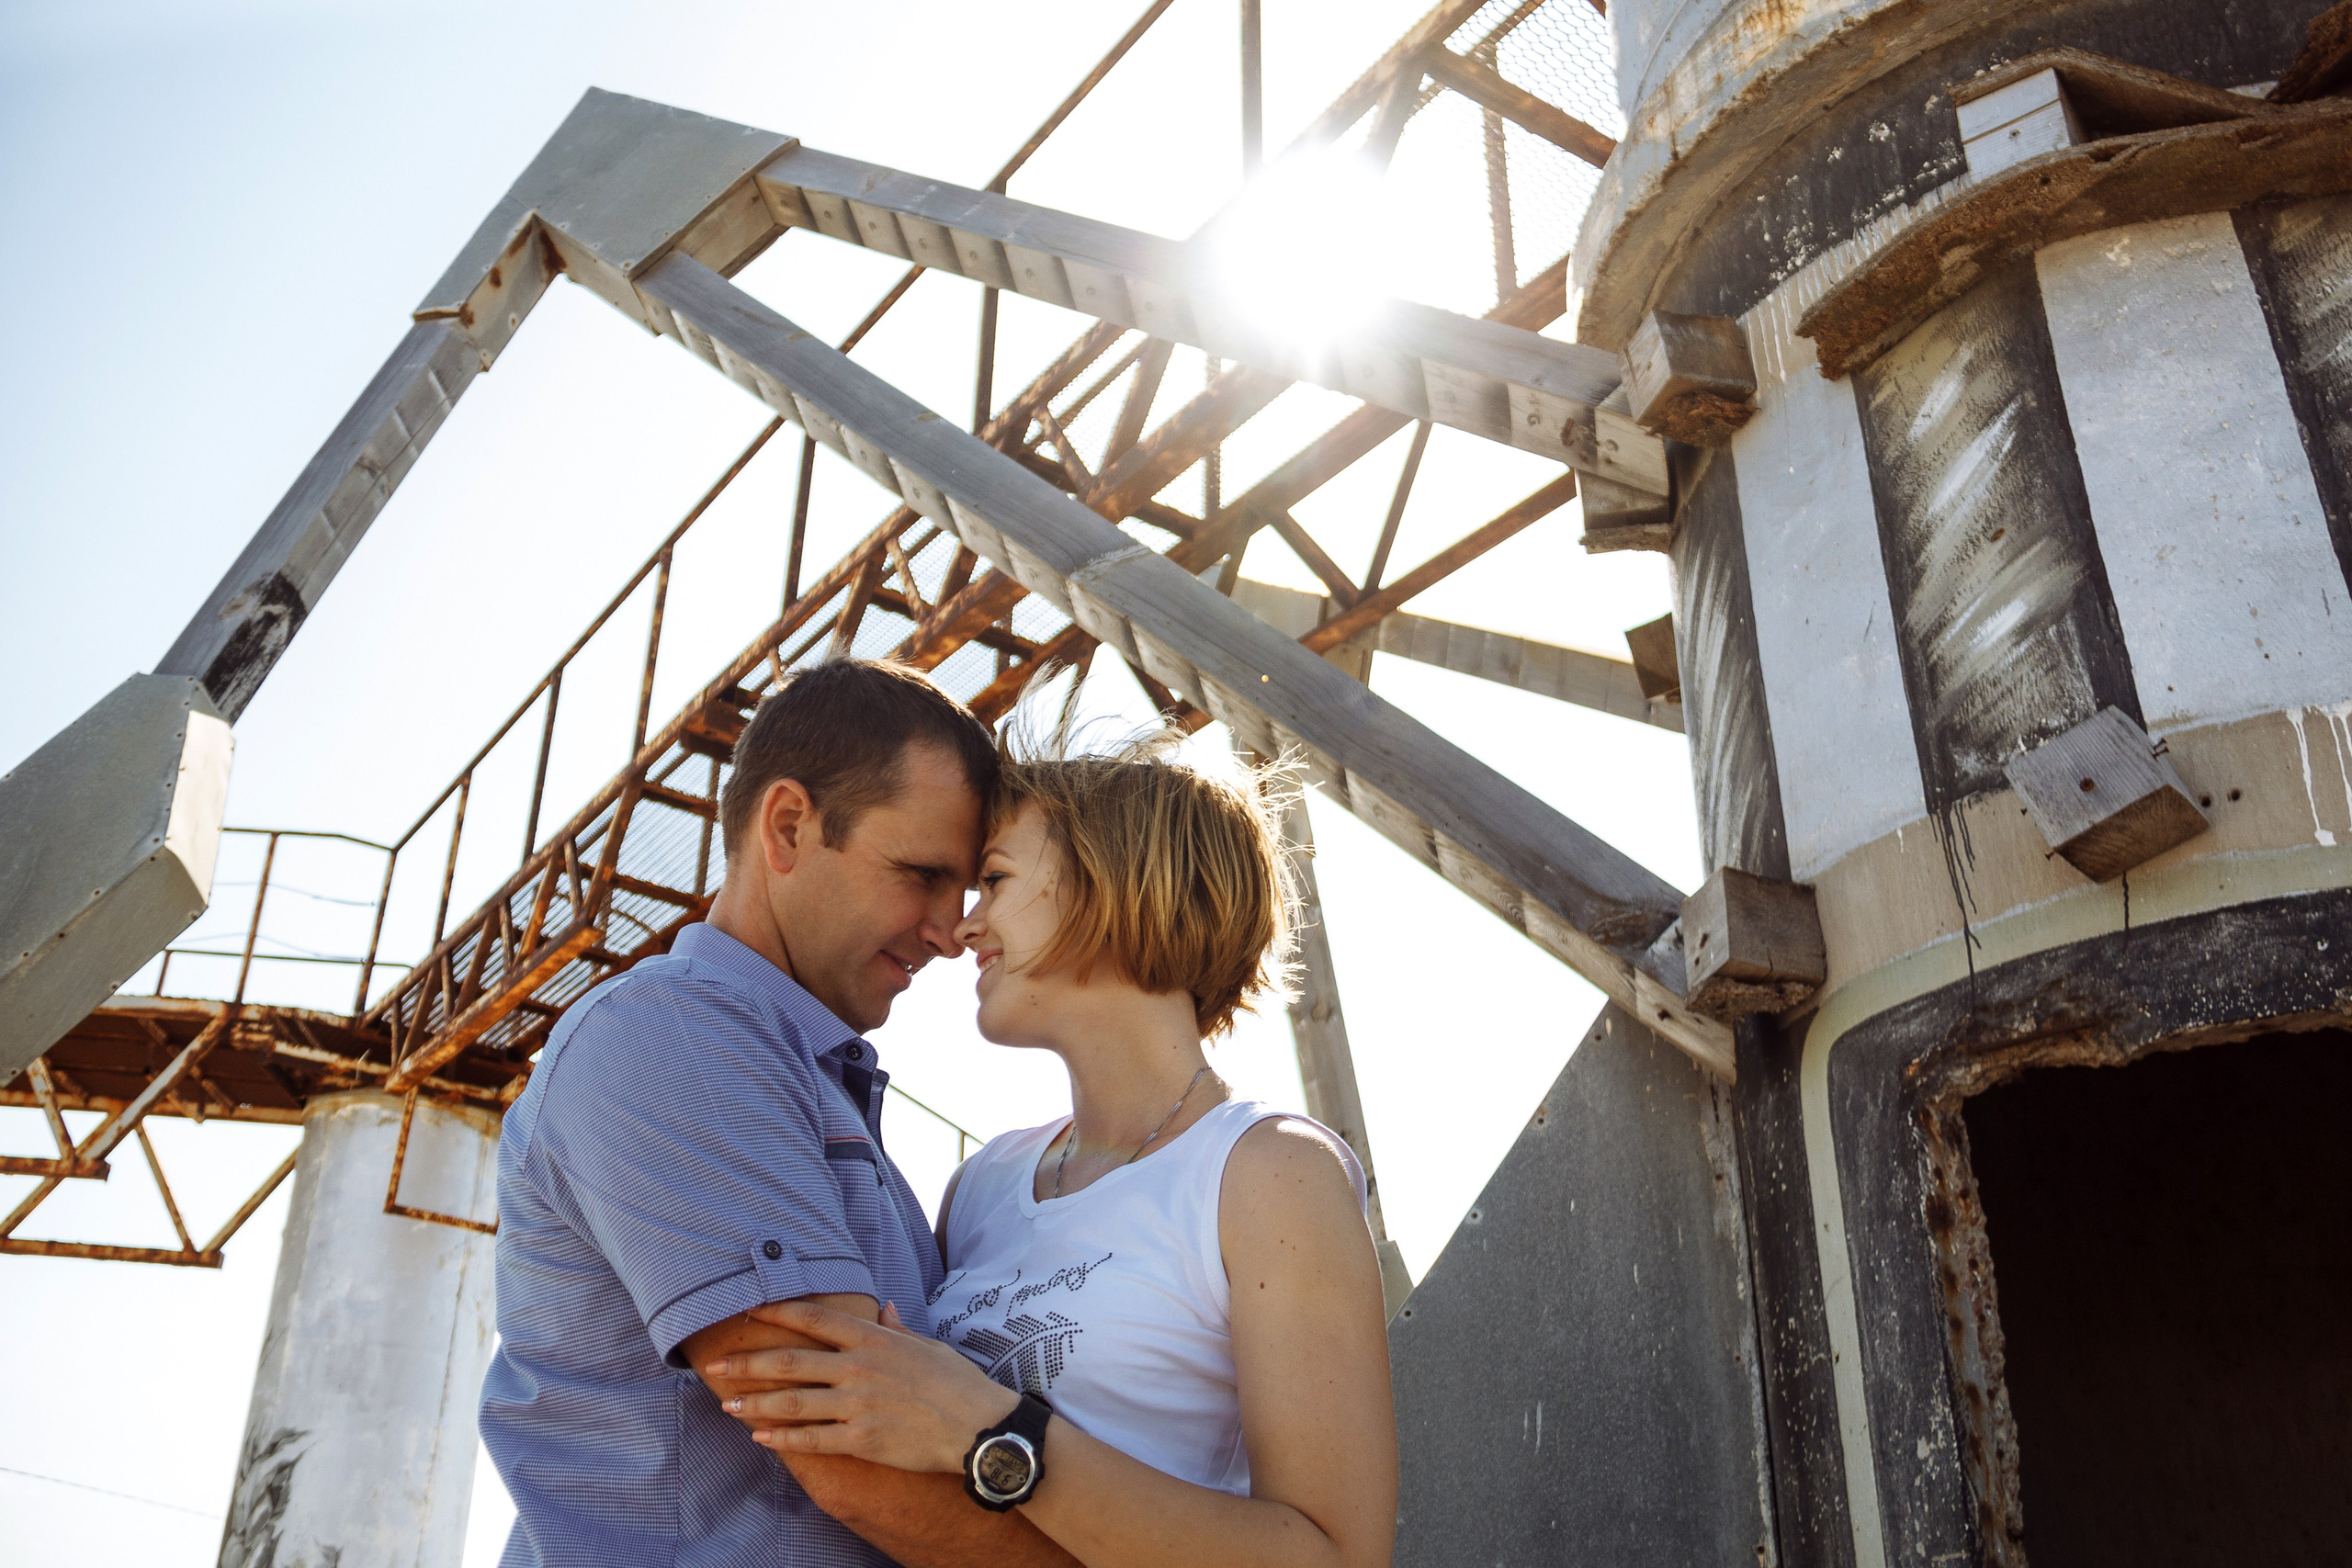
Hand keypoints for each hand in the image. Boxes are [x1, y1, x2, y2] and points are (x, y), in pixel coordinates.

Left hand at [702, 1300, 1020, 1472]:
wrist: (978, 1428)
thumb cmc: (959, 1384)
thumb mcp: (929, 1347)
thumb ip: (899, 1330)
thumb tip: (884, 1309)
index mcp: (874, 1340)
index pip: (814, 1318)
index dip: (778, 1312)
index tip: (750, 1311)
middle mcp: (859, 1369)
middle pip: (789, 1362)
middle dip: (747, 1363)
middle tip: (716, 1365)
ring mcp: (857, 1406)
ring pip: (792, 1402)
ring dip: (754, 1404)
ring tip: (728, 1406)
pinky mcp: (861, 1441)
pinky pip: (811, 1440)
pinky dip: (782, 1439)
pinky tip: (762, 1438)